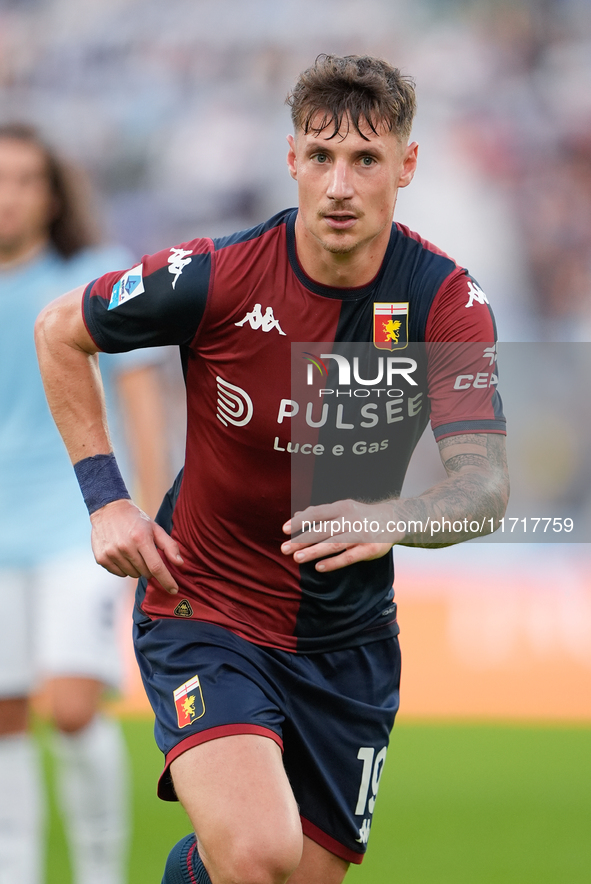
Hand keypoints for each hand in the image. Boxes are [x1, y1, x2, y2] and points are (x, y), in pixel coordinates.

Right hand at [90, 498, 183, 592]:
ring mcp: (111, 553)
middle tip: (145, 553)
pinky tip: (122, 554)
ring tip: (132, 551)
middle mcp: (125, 547)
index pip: (156, 567)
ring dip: (137, 568)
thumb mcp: (155, 528)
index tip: (174, 590)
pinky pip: (119, 574)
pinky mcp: (102, 558)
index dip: (167, 580)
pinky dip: (124, 568)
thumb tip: (180, 563)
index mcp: (141, 539)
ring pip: (132, 575)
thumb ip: (169, 546)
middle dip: (149, 567)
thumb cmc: (136, 520)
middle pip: (145, 572)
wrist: (109, 509)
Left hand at [281, 498, 403, 571]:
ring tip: (297, 558)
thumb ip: (321, 513)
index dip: (300, 521)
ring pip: (334, 544)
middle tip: (284, 549)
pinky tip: (319, 568)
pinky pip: (349, 557)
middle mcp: (350, 519)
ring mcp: (360, 534)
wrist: (394, 520)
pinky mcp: (369, 548)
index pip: (317, 513)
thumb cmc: (361, 515)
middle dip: (302, 540)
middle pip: (322, 530)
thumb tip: (297, 514)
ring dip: (314, 551)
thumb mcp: (343, 509)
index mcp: (342, 507)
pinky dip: (334, 562)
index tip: (284, 530)